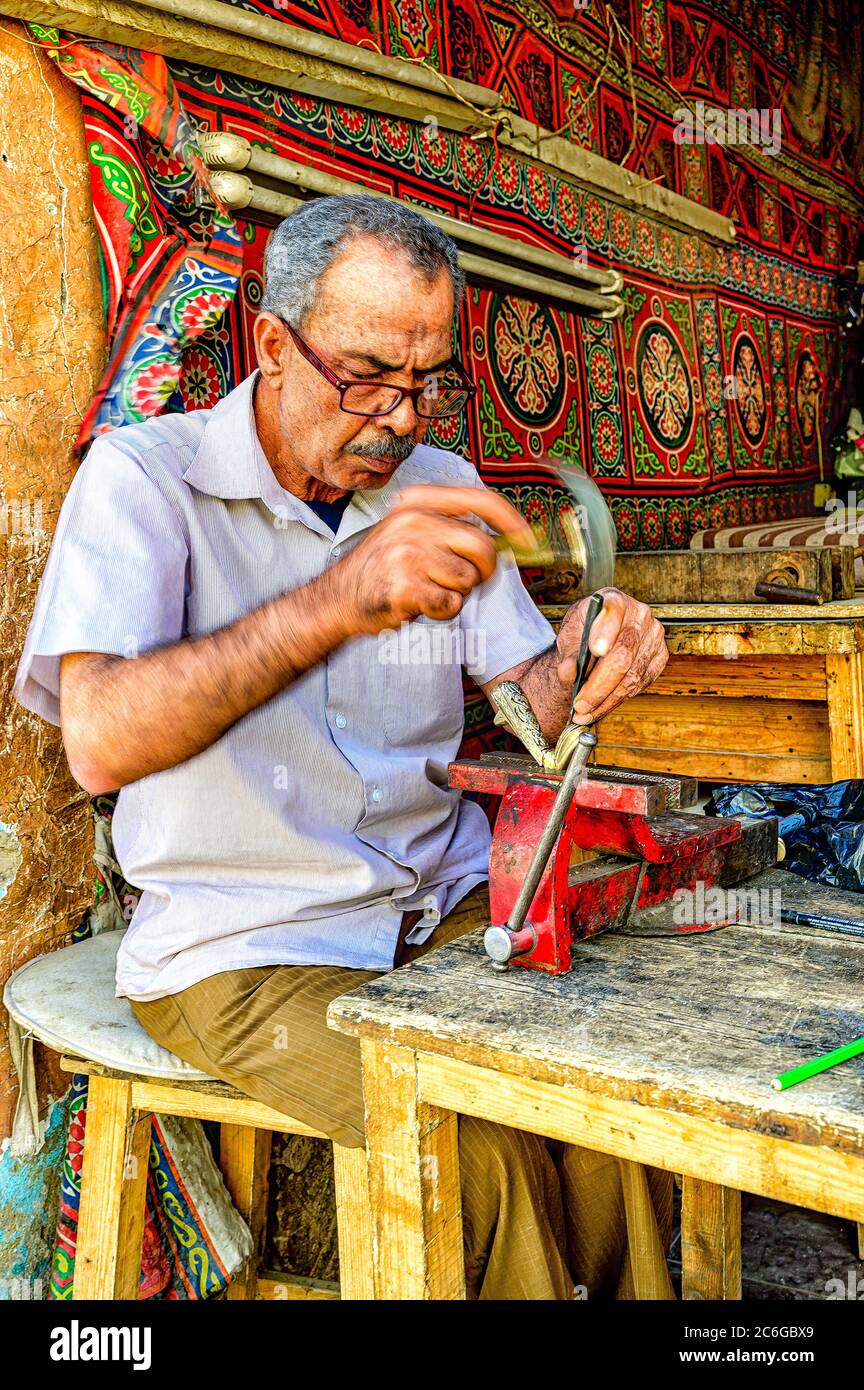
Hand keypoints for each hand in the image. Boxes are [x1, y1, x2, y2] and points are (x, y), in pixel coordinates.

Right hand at [334, 484, 535, 634]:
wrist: (337, 599)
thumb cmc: (382, 570)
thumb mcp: (409, 531)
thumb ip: (450, 529)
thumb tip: (507, 539)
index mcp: (418, 502)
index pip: (480, 500)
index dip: (511, 520)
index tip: (527, 540)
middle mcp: (413, 521)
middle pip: (481, 547)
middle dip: (482, 572)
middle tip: (462, 583)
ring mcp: (407, 553)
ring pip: (467, 579)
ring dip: (456, 594)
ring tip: (427, 591)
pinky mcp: (405, 586)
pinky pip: (450, 604)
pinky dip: (442, 612)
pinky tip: (419, 605)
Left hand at [556, 587, 667, 723]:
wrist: (597, 639)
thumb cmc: (583, 632)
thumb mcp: (569, 636)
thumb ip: (568, 653)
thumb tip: (569, 672)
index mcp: (614, 600)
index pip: (613, 613)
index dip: (606, 632)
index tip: (595, 650)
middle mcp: (639, 614)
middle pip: (623, 654)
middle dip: (600, 685)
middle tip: (580, 705)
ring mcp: (654, 636)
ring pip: (633, 675)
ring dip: (608, 699)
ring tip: (585, 713)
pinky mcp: (660, 656)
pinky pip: (641, 683)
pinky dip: (619, 699)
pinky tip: (602, 706)